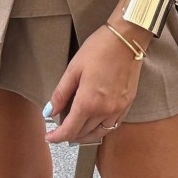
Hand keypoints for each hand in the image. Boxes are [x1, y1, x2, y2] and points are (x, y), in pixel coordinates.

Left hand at [43, 26, 142, 144]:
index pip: (70, 130)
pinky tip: (94, 124)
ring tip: (74, 132)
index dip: (58, 137)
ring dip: (86, 136)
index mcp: (88, 102)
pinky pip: (113, 126)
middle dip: (69, 136)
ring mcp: (118, 109)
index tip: (49, 138)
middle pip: (84, 134)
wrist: (126, 40)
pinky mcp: (127, 105)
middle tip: (59, 132)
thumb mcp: (73, 69)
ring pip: (100, 134)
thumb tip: (49, 111)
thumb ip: (61, 93)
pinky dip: (101, 129)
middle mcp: (105, 110)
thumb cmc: (98, 49)